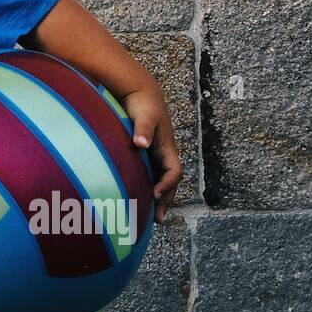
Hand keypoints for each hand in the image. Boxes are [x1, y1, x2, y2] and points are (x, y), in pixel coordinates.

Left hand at [121, 87, 182, 223]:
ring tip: (151, 216)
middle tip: (157, 218)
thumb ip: (143, 130)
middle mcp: (164, 154)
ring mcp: (155, 155)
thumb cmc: (142, 104)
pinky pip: (149, 175)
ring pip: (161, 180)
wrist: (138, 93)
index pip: (174, 171)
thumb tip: (140, 144)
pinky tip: (137, 197)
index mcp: (167, 148)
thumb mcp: (144, 115)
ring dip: (158, 198)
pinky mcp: (145, 155)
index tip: (156, 194)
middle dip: (166, 200)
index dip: (168, 184)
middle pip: (170, 182)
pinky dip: (147, 187)